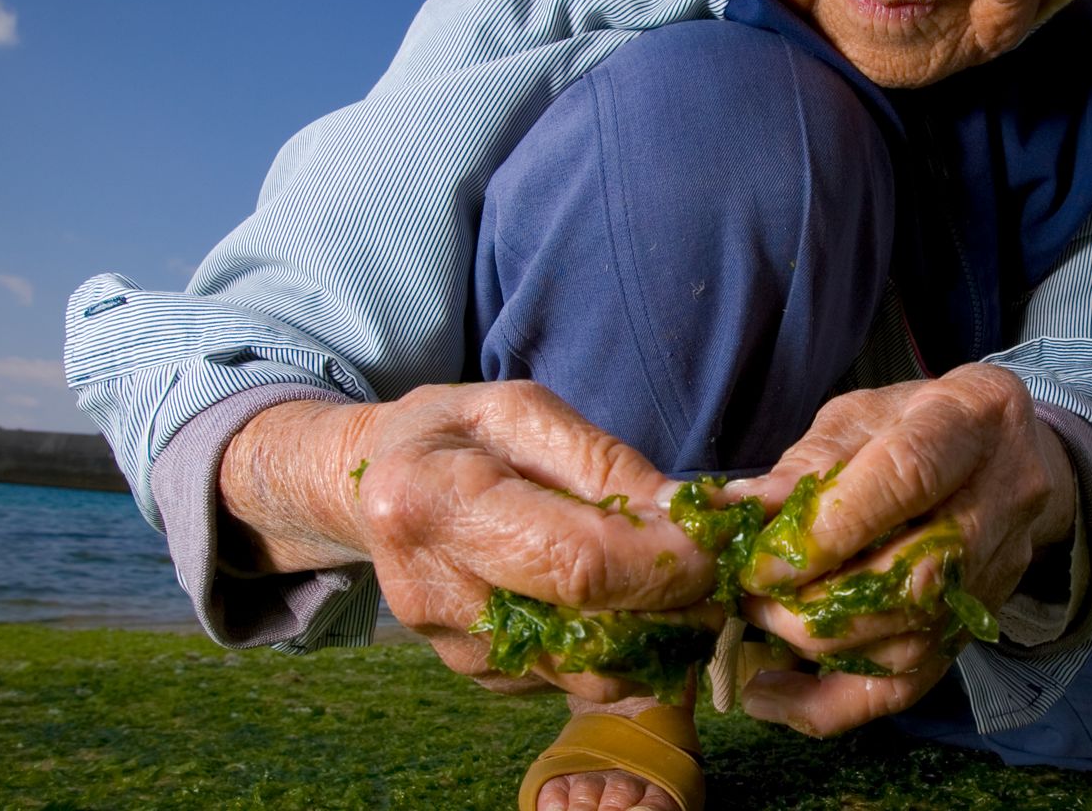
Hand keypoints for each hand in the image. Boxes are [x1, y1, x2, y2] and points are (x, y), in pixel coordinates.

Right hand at [218, 381, 719, 701]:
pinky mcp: (478, 678)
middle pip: (589, 633)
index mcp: (434, 502)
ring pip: (591, 673)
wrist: (376, 485)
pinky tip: (622, 601)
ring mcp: (452, 648)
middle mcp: (434, 591)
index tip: (714, 545)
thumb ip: (606, 463)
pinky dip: (617, 649)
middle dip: (673, 609)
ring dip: (655, 638)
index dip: (662, 563)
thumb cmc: (457, 434)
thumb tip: (688, 518)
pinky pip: (573, 678)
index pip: (576, 563)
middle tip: (715, 572)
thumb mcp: (524, 412)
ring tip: (677, 585)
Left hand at [725, 364, 1074, 735]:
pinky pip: (910, 685)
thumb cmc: (918, 423)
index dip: (828, 530)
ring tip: (759, 625)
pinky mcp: (975, 626)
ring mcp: (996, 574)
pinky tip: (771, 696)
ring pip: (910, 642)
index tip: (760, 562)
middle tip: (749, 596)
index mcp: (970, 421)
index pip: (905, 480)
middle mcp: (1000, 502)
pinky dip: (831, 704)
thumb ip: (807, 463)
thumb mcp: (863, 416)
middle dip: (815, 602)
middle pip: (914, 579)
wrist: (1005, 453)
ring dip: (818, 647)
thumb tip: (737, 512)